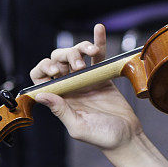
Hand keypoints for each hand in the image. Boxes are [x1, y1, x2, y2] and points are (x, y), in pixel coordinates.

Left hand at [30, 24, 142, 151]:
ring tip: (92, 52)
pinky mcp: (101, 75)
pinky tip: (99, 29)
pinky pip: (97, 55)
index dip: (43, 69)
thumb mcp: (78, 126)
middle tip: (79, 66)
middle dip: (66, 56)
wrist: (127, 136)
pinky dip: (98, 41)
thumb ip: (60, 110)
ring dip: (81, 48)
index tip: (54, 71)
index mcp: (59, 99)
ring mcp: (85, 79)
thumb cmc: (102, 137)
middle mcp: (69, 87)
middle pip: (58, 61)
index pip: (41, 78)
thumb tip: (40, 95)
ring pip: (76, 55)